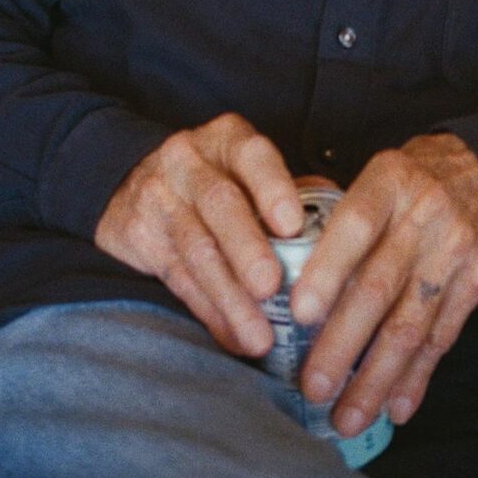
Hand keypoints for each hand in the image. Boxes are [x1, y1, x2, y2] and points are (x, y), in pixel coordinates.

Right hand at [93, 113, 302, 356]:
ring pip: (196, 248)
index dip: (273, 189)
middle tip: (271, 287)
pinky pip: (178, 277)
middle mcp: (189, 161)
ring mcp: (159, 196)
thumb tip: (344, 232)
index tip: (292, 226)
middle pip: (220, 203)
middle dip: (247, 248)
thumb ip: (294, 194)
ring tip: (259, 337)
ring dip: (230, 297)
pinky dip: (209, 312)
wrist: (133, 181)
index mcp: (228, 140)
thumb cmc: (215, 181)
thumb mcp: (248, 171)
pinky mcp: (140, 234)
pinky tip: (233, 337)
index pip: (252, 156)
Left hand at [289, 134, 477, 435]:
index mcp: (388, 182)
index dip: (326, 271)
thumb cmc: (408, 180)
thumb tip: (274, 259)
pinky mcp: (477, 284)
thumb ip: (332, 214)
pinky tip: (395, 408)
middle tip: (312, 387)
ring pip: (410, 326)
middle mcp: (425, 218)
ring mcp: (455, 254)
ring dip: (376, 379)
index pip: (354, 227)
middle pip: (378, 289)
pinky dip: (416, 378)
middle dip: (342, 346)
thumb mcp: (374, 174)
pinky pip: (441, 339)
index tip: (298, 314)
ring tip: (348, 415)